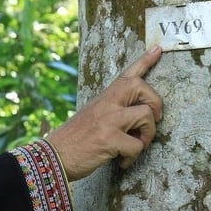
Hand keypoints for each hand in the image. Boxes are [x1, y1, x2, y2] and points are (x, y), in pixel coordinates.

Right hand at [46, 46, 163, 179]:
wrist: (52, 156)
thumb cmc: (74, 139)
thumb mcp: (91, 115)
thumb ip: (111, 110)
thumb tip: (137, 117)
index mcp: (104, 98)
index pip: (126, 74)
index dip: (144, 61)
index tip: (157, 49)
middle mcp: (106, 104)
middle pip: (141, 86)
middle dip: (155, 103)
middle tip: (154, 120)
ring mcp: (108, 120)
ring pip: (145, 115)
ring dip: (147, 135)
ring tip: (136, 146)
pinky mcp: (108, 139)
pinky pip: (136, 145)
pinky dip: (133, 157)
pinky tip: (123, 161)